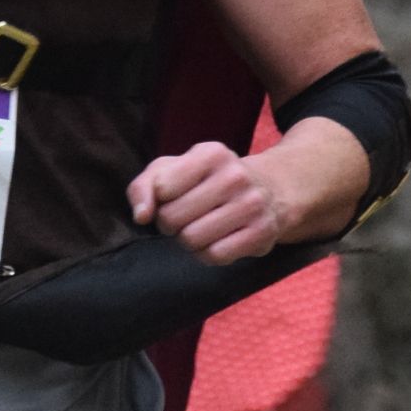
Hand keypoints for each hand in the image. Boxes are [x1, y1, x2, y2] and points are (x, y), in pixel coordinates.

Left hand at [127, 140, 290, 264]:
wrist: (270, 191)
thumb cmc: (209, 181)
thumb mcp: (175, 170)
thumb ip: (144, 186)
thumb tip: (141, 216)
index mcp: (211, 153)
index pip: (162, 188)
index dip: (159, 200)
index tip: (172, 198)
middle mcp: (235, 176)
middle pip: (173, 218)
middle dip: (170, 224)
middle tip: (185, 217)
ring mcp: (251, 205)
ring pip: (192, 239)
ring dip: (187, 241)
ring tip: (199, 228)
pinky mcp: (261, 233)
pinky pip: (215, 256)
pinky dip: (207, 254)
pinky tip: (215, 241)